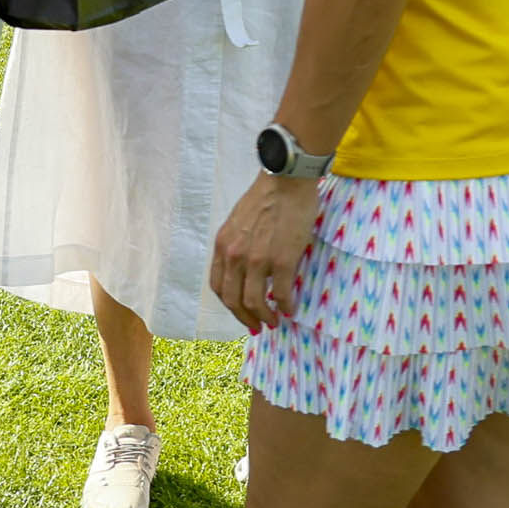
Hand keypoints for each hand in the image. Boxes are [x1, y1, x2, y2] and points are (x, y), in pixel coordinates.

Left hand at [211, 172, 319, 331]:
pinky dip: (286, 306)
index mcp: (223, 245)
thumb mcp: (238, 222)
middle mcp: (235, 255)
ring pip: (254, 302)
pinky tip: (290, 309)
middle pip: (232, 299)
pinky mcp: (282, 260)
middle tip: (257, 326)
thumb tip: (246, 269)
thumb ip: (237, 246)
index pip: (218, 285)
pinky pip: (282, 294)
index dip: (229, 305)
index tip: (240, 313)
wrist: (286, 181)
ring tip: (275, 321)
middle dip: (245, 318)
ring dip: (265, 317)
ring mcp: (258, 259)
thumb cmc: (265, 197)